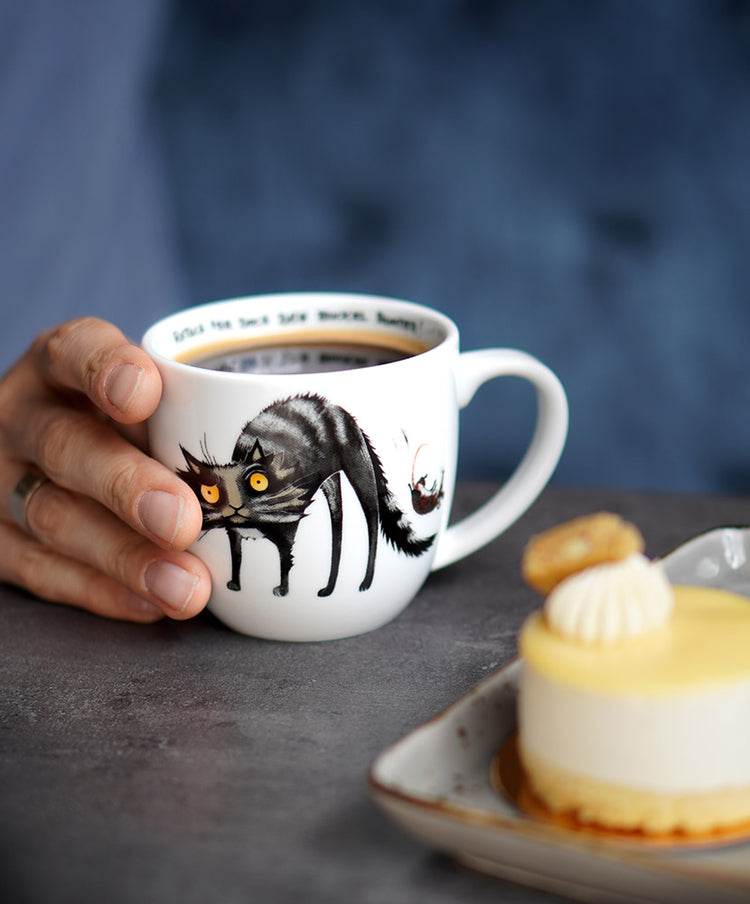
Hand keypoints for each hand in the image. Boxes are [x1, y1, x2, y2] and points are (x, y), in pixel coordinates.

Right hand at [0, 317, 210, 621]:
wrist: (35, 466)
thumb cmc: (116, 429)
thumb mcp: (142, 402)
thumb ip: (186, 411)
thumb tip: (293, 446)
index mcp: (57, 368)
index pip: (72, 351)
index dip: (105, 369)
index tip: (145, 393)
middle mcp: (22, 419)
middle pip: (66, 447)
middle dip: (127, 486)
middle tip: (185, 521)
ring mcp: (3, 482)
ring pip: (55, 518)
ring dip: (126, 556)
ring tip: (187, 588)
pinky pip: (42, 573)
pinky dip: (101, 592)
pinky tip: (152, 605)